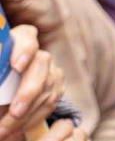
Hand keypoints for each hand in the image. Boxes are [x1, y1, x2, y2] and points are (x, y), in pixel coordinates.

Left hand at [0, 25, 64, 139]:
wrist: (5, 95)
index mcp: (18, 42)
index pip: (27, 36)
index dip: (24, 49)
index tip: (16, 66)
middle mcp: (37, 54)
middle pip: (40, 64)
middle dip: (28, 91)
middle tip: (14, 112)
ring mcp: (50, 70)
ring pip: (46, 88)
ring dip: (25, 114)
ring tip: (3, 132)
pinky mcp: (56, 86)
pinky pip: (49, 103)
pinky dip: (31, 120)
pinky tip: (13, 131)